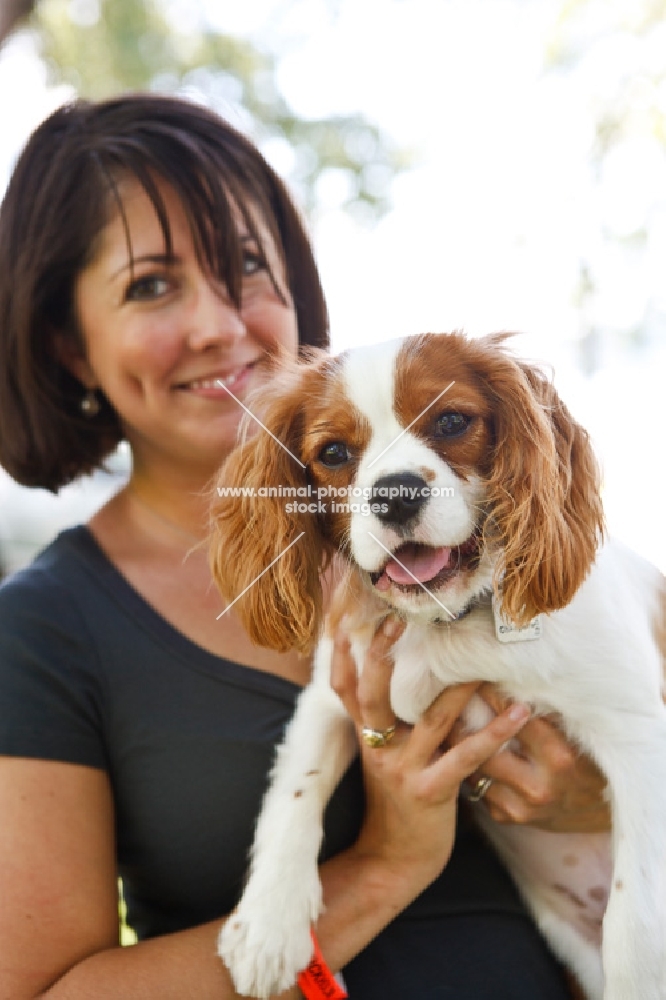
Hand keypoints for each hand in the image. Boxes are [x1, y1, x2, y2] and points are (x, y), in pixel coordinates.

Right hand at [331, 618, 531, 891]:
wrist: (394, 862)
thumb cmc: (397, 804)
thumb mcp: (383, 760)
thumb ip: (389, 723)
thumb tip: (405, 681)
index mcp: (366, 738)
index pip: (344, 689)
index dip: (340, 656)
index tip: (342, 620)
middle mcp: (378, 749)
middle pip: (372, 694)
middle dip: (380, 654)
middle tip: (396, 619)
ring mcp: (402, 770)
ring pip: (432, 719)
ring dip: (460, 687)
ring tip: (484, 661)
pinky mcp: (429, 792)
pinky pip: (466, 756)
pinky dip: (494, 732)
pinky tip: (518, 713)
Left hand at [453, 684, 610, 832]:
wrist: (599, 808)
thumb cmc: (587, 757)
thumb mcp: (575, 732)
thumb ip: (547, 710)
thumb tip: (512, 676)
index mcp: (559, 759)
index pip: (516, 719)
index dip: (494, 695)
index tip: (479, 677)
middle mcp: (540, 787)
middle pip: (485, 749)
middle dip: (465, 723)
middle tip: (448, 700)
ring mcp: (523, 807)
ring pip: (475, 769)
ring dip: (460, 746)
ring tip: (448, 722)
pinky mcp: (509, 817)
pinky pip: (478, 787)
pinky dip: (470, 767)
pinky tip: (462, 751)